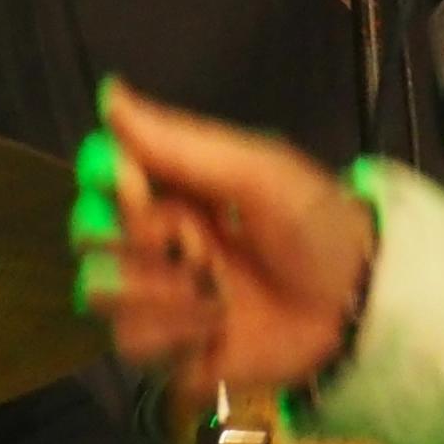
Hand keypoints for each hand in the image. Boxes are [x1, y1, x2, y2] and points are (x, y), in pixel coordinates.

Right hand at [72, 77, 378, 399]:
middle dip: (133, 239)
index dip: (106, 181)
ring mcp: (160, 298)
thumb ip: (178, 141)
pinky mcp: (171, 351)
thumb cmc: (314, 224)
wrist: (357, 304)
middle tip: (190, 242)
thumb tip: (109, 92)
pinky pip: (134, 346)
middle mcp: (155, 241)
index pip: (98, 175)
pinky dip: (177, 336)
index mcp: (172, 189)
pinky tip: (217, 328)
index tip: (139, 187)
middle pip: (86, 235)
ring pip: (99, 293)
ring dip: (158, 291)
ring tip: (213, 290)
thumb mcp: (256, 171)